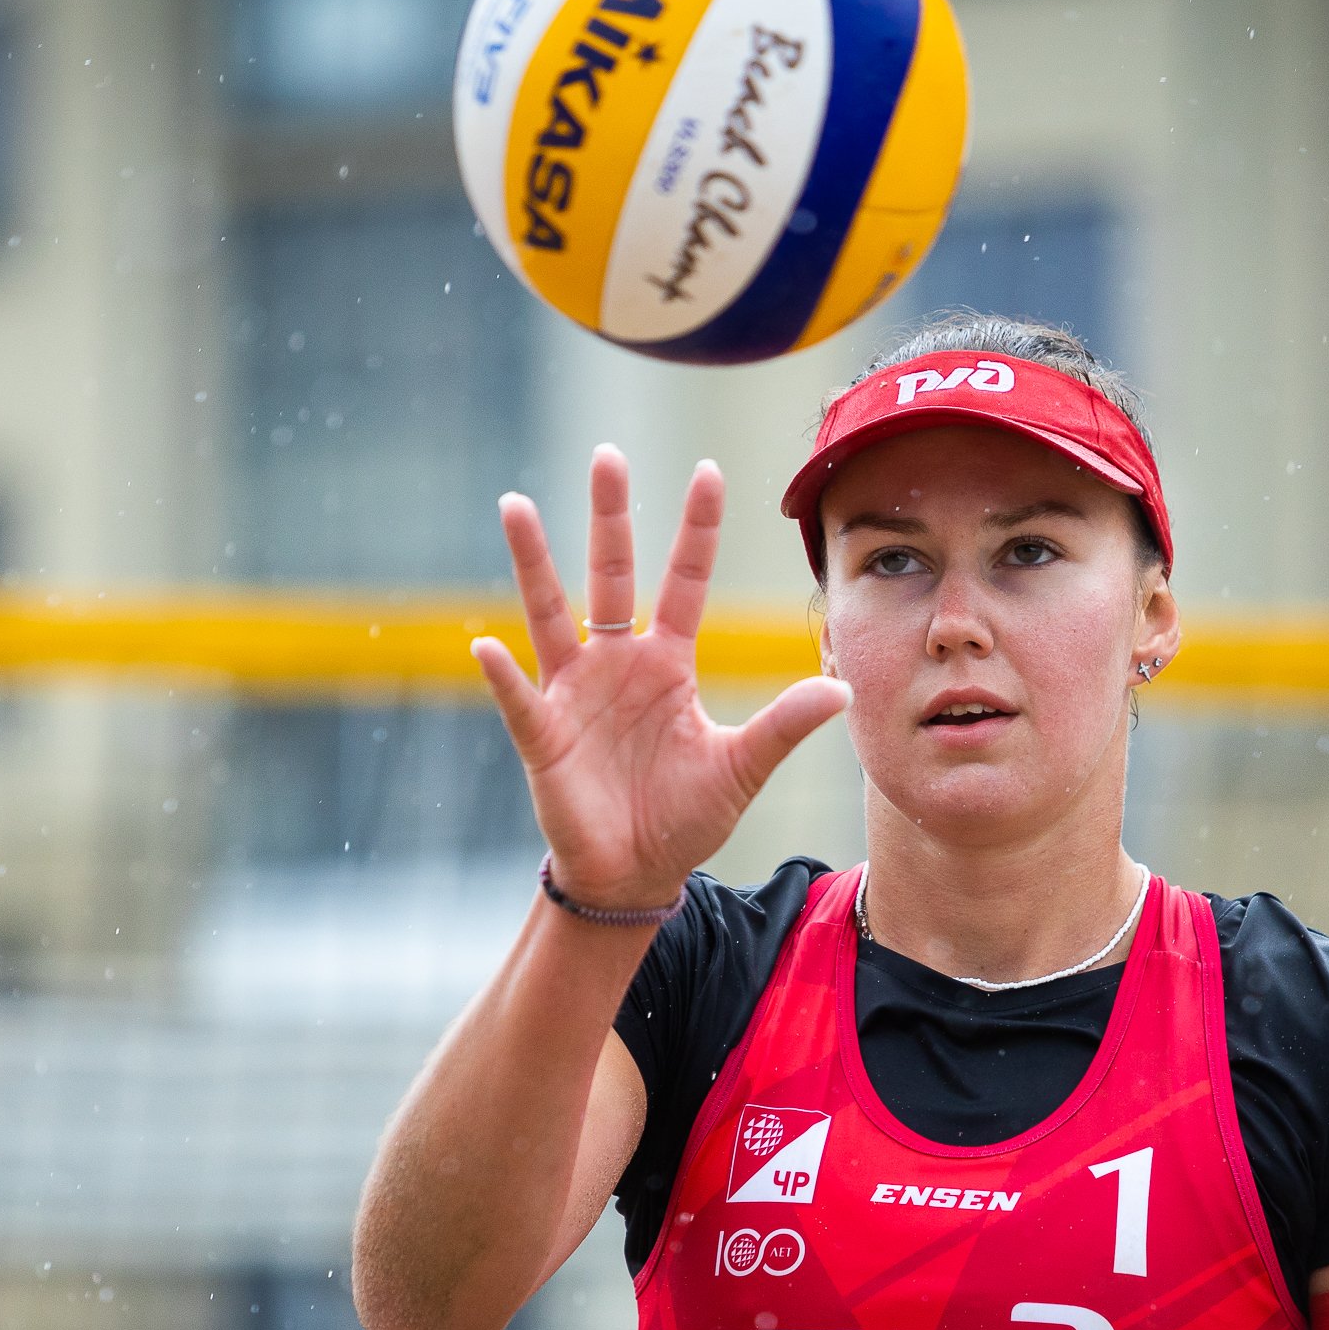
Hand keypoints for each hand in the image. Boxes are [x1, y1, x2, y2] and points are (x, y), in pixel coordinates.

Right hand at [474, 446, 851, 907]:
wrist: (636, 874)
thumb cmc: (685, 817)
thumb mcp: (742, 768)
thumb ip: (783, 725)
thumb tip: (840, 687)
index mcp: (668, 663)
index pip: (684, 581)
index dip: (696, 530)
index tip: (707, 470)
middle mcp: (618, 664)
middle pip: (611, 575)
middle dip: (611, 517)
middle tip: (608, 455)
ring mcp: (575, 693)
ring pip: (551, 613)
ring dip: (534, 562)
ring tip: (516, 505)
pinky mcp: (544, 735)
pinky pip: (520, 698)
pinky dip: (502, 674)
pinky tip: (488, 645)